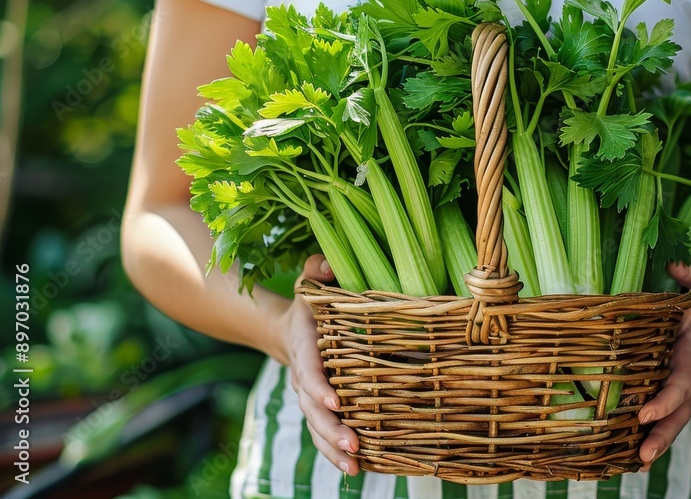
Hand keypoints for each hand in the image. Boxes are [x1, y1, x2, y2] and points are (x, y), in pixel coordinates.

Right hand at [280, 254, 360, 474]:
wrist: (289, 332)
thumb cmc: (311, 304)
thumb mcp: (312, 282)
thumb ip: (318, 269)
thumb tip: (327, 265)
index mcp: (305, 346)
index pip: (310, 369)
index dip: (319, 385)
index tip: (335, 400)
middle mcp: (303, 377)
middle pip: (312, 409)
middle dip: (331, 428)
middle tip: (353, 444)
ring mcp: (308, 398)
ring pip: (317, 428)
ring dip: (333, 449)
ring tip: (355, 467)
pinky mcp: (318, 411)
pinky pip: (323, 435)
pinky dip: (335, 454)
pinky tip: (357, 471)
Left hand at [636, 261, 690, 468]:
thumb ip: (690, 278)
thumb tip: (677, 263)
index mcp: (689, 362)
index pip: (679, 386)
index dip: (665, 401)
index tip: (646, 413)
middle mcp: (685, 386)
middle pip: (676, 417)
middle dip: (661, 437)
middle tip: (643, 455)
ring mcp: (676, 400)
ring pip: (669, 428)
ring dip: (654, 446)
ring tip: (634, 466)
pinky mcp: (666, 405)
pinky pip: (659, 427)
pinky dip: (648, 444)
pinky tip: (628, 462)